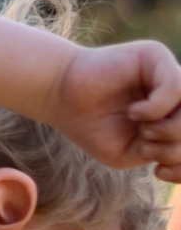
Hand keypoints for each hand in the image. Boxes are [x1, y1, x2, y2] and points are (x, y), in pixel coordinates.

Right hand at [49, 38, 180, 176]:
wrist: (61, 98)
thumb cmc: (92, 127)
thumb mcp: (131, 153)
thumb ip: (163, 152)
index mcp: (172, 113)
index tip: (160, 173)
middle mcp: (175, 91)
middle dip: (174, 147)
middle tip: (145, 146)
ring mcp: (167, 72)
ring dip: (169, 129)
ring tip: (143, 130)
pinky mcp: (156, 56)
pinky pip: (176, 88)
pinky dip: (157, 109)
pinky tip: (135, 113)